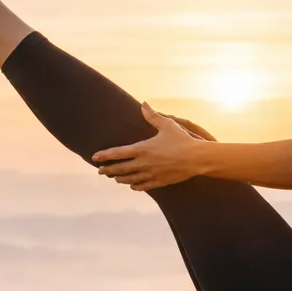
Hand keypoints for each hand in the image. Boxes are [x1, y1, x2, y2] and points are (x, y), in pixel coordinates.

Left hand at [92, 102, 206, 191]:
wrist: (197, 159)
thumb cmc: (182, 140)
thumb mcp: (167, 125)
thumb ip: (153, 116)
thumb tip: (143, 104)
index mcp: (143, 149)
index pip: (118, 153)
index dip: (105, 155)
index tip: (94, 157)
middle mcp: (144, 163)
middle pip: (120, 169)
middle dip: (108, 170)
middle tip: (100, 171)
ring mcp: (151, 174)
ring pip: (130, 179)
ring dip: (120, 178)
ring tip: (114, 178)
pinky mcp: (160, 182)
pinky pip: (143, 186)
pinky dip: (135, 185)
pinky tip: (132, 185)